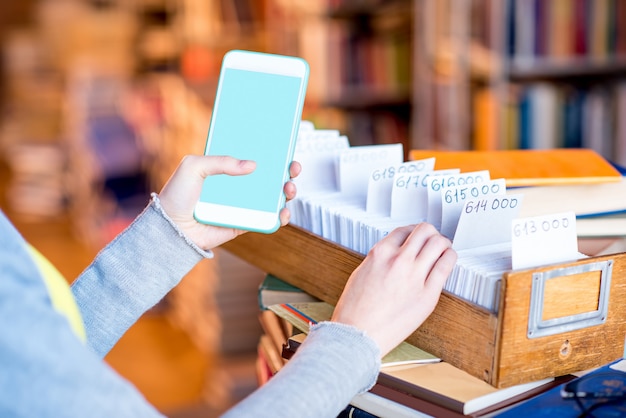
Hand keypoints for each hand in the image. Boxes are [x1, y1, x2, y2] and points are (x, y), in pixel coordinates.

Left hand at [158, 155, 300, 249]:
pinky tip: (283, 211)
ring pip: (274, 196)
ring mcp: (243, 204)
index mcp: (227, 168)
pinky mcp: (245, 223)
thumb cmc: (177, 195)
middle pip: (270, 174)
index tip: (285, 145)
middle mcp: (238, 185)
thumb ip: (220, 161)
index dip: (272, 150)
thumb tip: (252, 165)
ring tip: (289, 188)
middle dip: (287, 170)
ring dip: (288, 191)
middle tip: (293, 167)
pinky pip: (268, 218)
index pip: (254, 155)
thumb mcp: (193, 166)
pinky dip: (280, 215)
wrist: (171, 229)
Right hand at [331, 223, 456, 356]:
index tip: (417, 238)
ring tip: (442, 251)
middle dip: (431, 234)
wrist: (358, 335)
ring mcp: (414, 276)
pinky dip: (450, 258)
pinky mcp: (428, 295)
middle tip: (433, 242)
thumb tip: (396, 254)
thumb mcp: (362, 272)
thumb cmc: (354, 309)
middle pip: (425, 231)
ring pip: (439, 243)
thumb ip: (381, 260)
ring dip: (443, 244)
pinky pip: (446, 266)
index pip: (404, 230)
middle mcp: (398, 260)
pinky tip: (447, 262)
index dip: (413, 232)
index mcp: (380, 253)